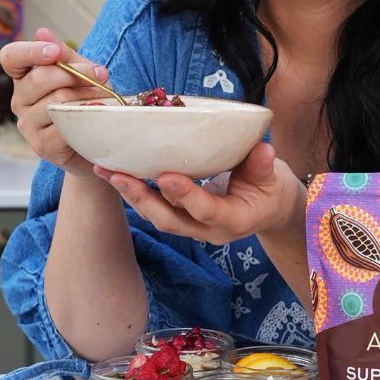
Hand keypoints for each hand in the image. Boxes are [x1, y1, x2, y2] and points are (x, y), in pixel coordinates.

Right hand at [0, 27, 112, 177]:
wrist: (96, 142)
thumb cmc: (86, 101)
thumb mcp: (80, 73)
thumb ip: (65, 55)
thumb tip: (42, 32)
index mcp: (24, 77)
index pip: (11, 58)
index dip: (30, 52)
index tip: (54, 52)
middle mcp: (20, 100)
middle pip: (39, 79)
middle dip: (74, 74)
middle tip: (100, 74)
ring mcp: (27, 124)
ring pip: (55, 102)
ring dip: (85, 97)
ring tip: (103, 98)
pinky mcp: (41, 146)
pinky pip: (62, 127)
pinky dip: (83, 119)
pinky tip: (94, 117)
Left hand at [94, 142, 306, 246]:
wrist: (268, 210)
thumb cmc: (271, 190)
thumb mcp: (274, 178)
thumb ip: (264, 166)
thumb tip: (263, 150)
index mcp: (233, 220)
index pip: (206, 211)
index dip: (185, 195)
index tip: (165, 176)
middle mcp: (207, 230)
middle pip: (169, 219)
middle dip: (141, 198)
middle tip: (118, 175)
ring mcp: (191, 226)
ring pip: (156, 216)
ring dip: (129, 195)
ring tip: (105, 171)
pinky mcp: (180, 217)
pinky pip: (153, 208)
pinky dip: (133, 192)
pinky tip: (113, 172)